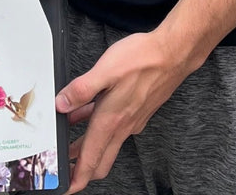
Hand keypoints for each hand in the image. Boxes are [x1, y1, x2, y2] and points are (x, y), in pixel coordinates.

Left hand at [55, 31, 191, 192]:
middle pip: (100, 161)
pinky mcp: (139, 111)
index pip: (90, 160)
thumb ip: (81, 89)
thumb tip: (61, 104)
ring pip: (108, 144)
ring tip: (71, 140)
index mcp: (111, 121)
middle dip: (81, 169)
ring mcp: (133, 121)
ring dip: (89, 147)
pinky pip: (116, 129)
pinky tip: (92, 111)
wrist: (173, 54)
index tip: (65, 187)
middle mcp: (123, 126)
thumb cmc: (142, 59)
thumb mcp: (105, 70)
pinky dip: (101, 128)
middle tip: (65, 166)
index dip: (76, 179)